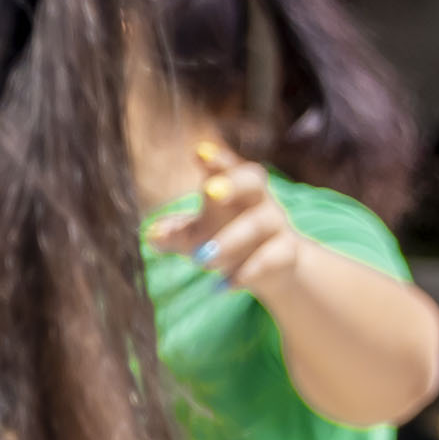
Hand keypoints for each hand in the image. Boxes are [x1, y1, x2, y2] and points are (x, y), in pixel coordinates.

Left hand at [148, 142, 311, 298]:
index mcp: (236, 187)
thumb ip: (175, 234)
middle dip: (233, 184)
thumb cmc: (228, 238)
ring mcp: (277, 225)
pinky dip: (247, 272)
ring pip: (259, 224)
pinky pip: (272, 258)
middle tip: (209, 191)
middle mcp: (259, 200)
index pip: (228, 167)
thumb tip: (151, 235)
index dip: (216, 160)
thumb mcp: (198, 236)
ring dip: (230, 239)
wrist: (276, 266)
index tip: (198, 153)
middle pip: (254, 180)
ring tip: (201, 259)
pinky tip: (222, 287)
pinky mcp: (287, 253)